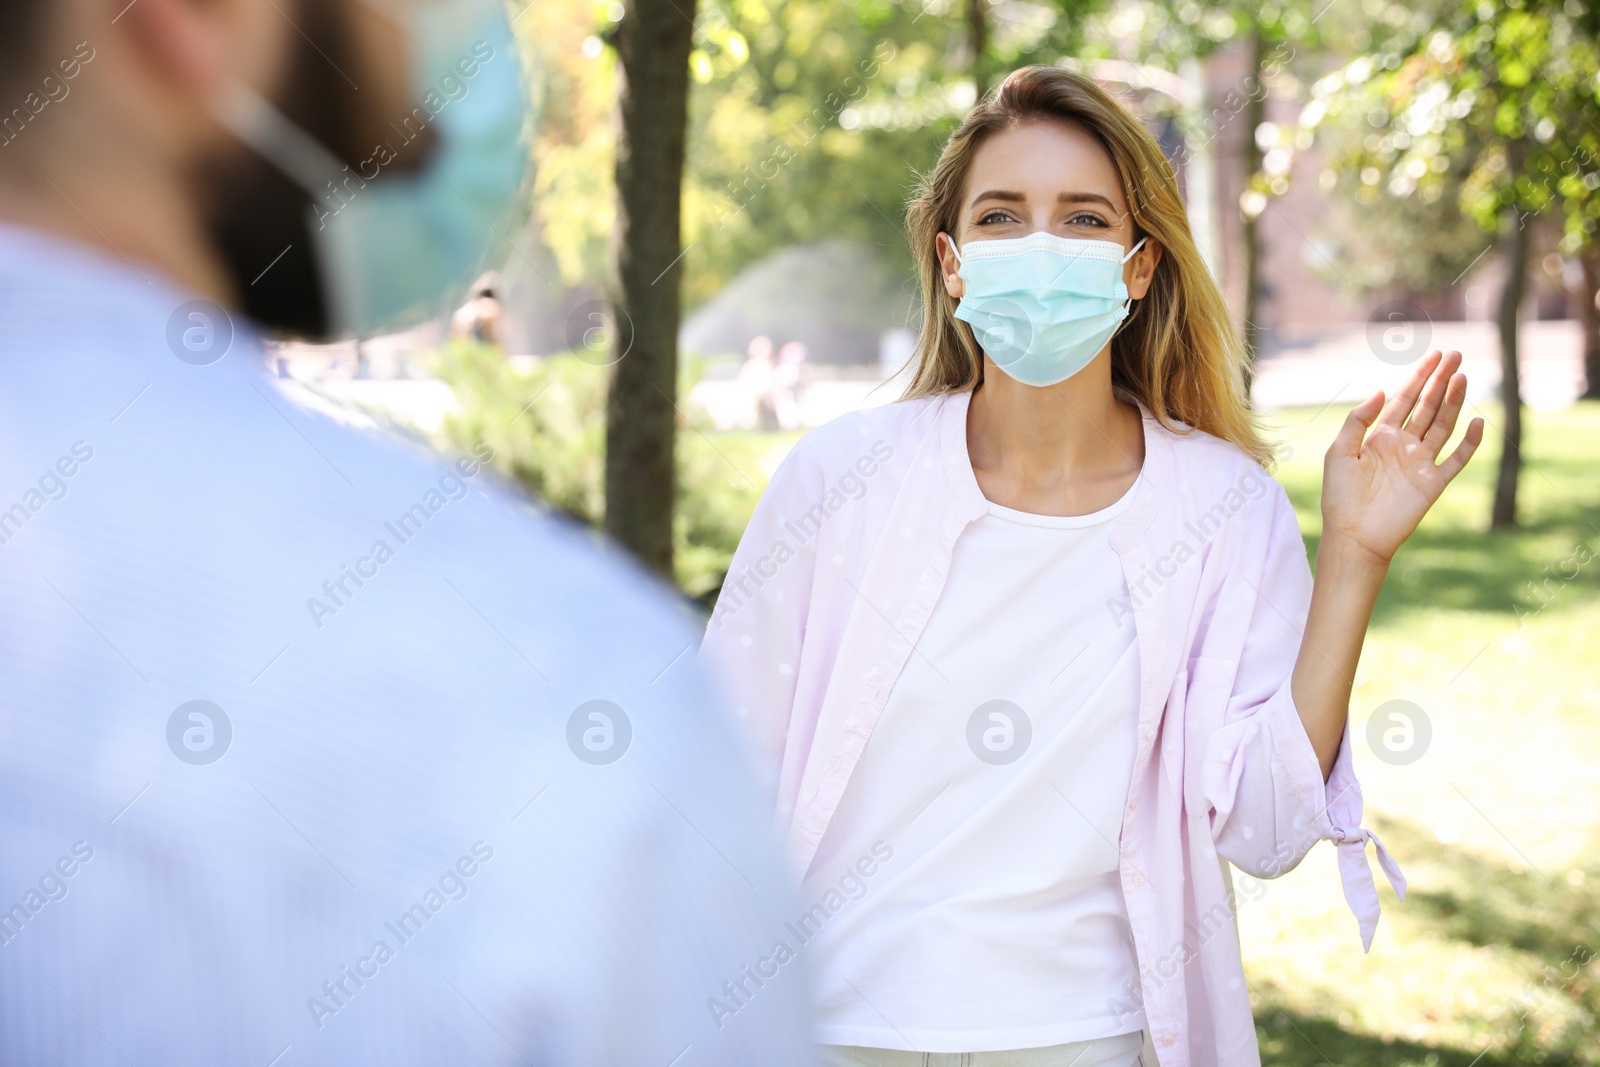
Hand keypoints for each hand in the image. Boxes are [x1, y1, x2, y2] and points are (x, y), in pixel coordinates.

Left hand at [1320, 350, 1484, 566]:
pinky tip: (1477, 421)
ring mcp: (1420, 463)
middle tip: (1455, 355)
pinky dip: (1469, 442)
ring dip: (1454, 402)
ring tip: (1462, 377)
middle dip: (1440, 380)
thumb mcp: (1339, 452)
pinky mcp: (1433, 483)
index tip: (1434, 354)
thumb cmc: (1339, 497)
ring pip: (1443, 425)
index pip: (1404, 400)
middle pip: (1427, 407)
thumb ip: (1358, 421)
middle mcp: (1403, 446)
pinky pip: (1457, 459)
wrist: (1352, 536)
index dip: (1418, 377)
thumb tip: (1382, 390)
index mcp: (1380, 437)